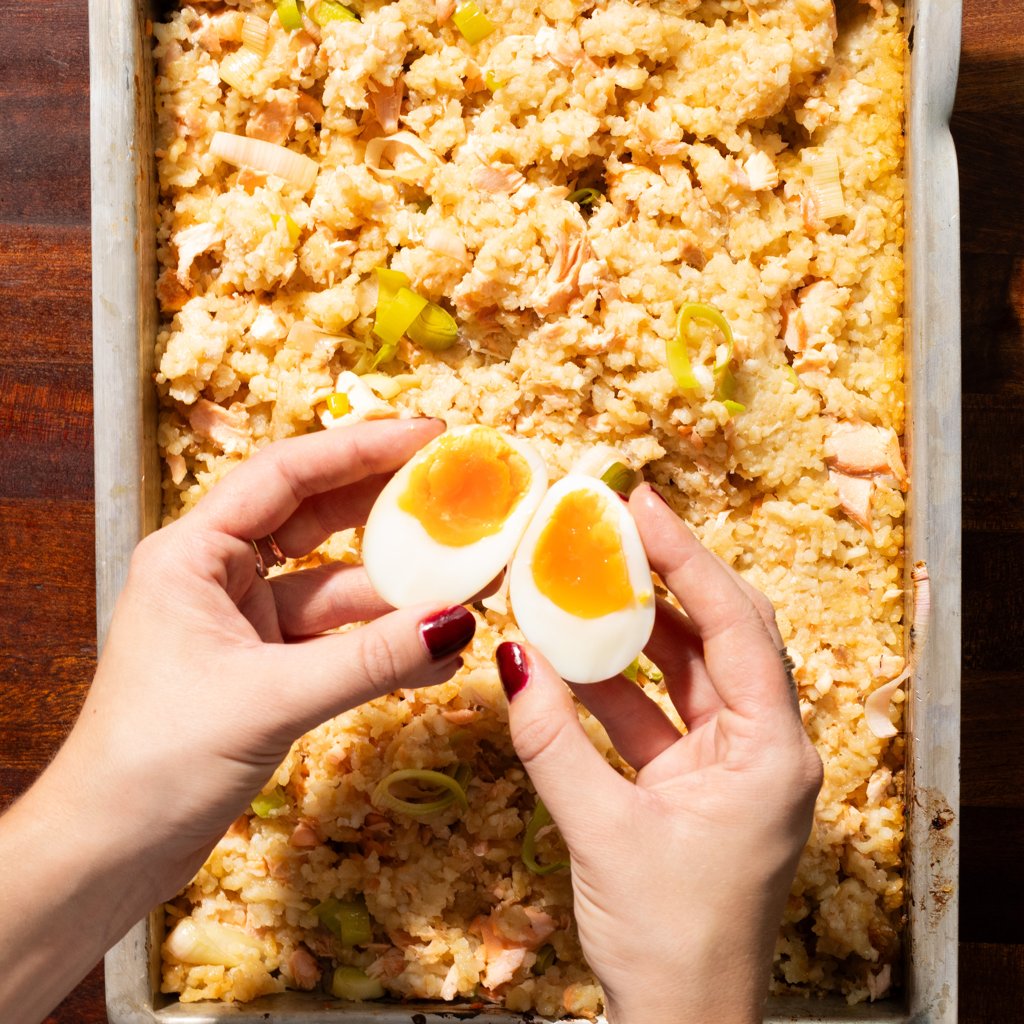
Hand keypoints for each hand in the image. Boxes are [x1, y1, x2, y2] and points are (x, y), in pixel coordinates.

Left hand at [65, 417, 478, 891]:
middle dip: (390, 511)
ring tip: (468, 587)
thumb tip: (458, 620)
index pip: (287, 473)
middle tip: (461, 496)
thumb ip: (370, 658)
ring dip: (397, 593)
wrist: (110, 850)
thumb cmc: (159, 759)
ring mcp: (245, 621)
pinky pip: (337, 640)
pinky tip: (436, 654)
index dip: (361, 447)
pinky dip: (382, 645)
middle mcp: (219, 574)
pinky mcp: (266, 666)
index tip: (430, 435)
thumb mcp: (271, 697)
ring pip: (336, 586)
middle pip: (317, 518)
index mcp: (193, 552)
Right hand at [497, 485, 821, 1023]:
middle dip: (666, 581)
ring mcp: (727, 766)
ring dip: (631, 634)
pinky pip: (654, 716)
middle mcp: (762, 748)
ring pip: (683, 673)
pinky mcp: (692, 786)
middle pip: (719, 636)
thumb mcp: (604, 830)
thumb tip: (508, 659)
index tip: (642, 506)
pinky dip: (612, 689)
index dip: (689, 559)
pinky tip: (566, 660)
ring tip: (580, 583)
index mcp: (773, 753)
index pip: (737, 627)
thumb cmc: (667, 939)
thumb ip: (551, 741)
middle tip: (614, 529)